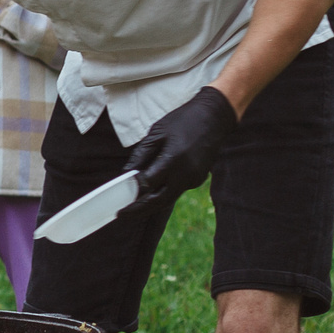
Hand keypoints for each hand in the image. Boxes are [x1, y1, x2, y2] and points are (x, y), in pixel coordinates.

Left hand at [123, 85, 238, 207]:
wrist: (215, 117)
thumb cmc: (183, 121)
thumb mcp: (157, 133)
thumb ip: (141, 155)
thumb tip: (126, 174)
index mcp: (174, 160)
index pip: (148, 184)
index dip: (132, 193)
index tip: (117, 200)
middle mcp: (186, 174)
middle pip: (158, 200)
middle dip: (138, 210)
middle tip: (121, 215)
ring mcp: (194, 179)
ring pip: (168, 198)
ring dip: (150, 205)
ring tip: (131, 209)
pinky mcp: (198, 179)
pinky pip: (177, 190)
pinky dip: (162, 194)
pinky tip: (149, 194)